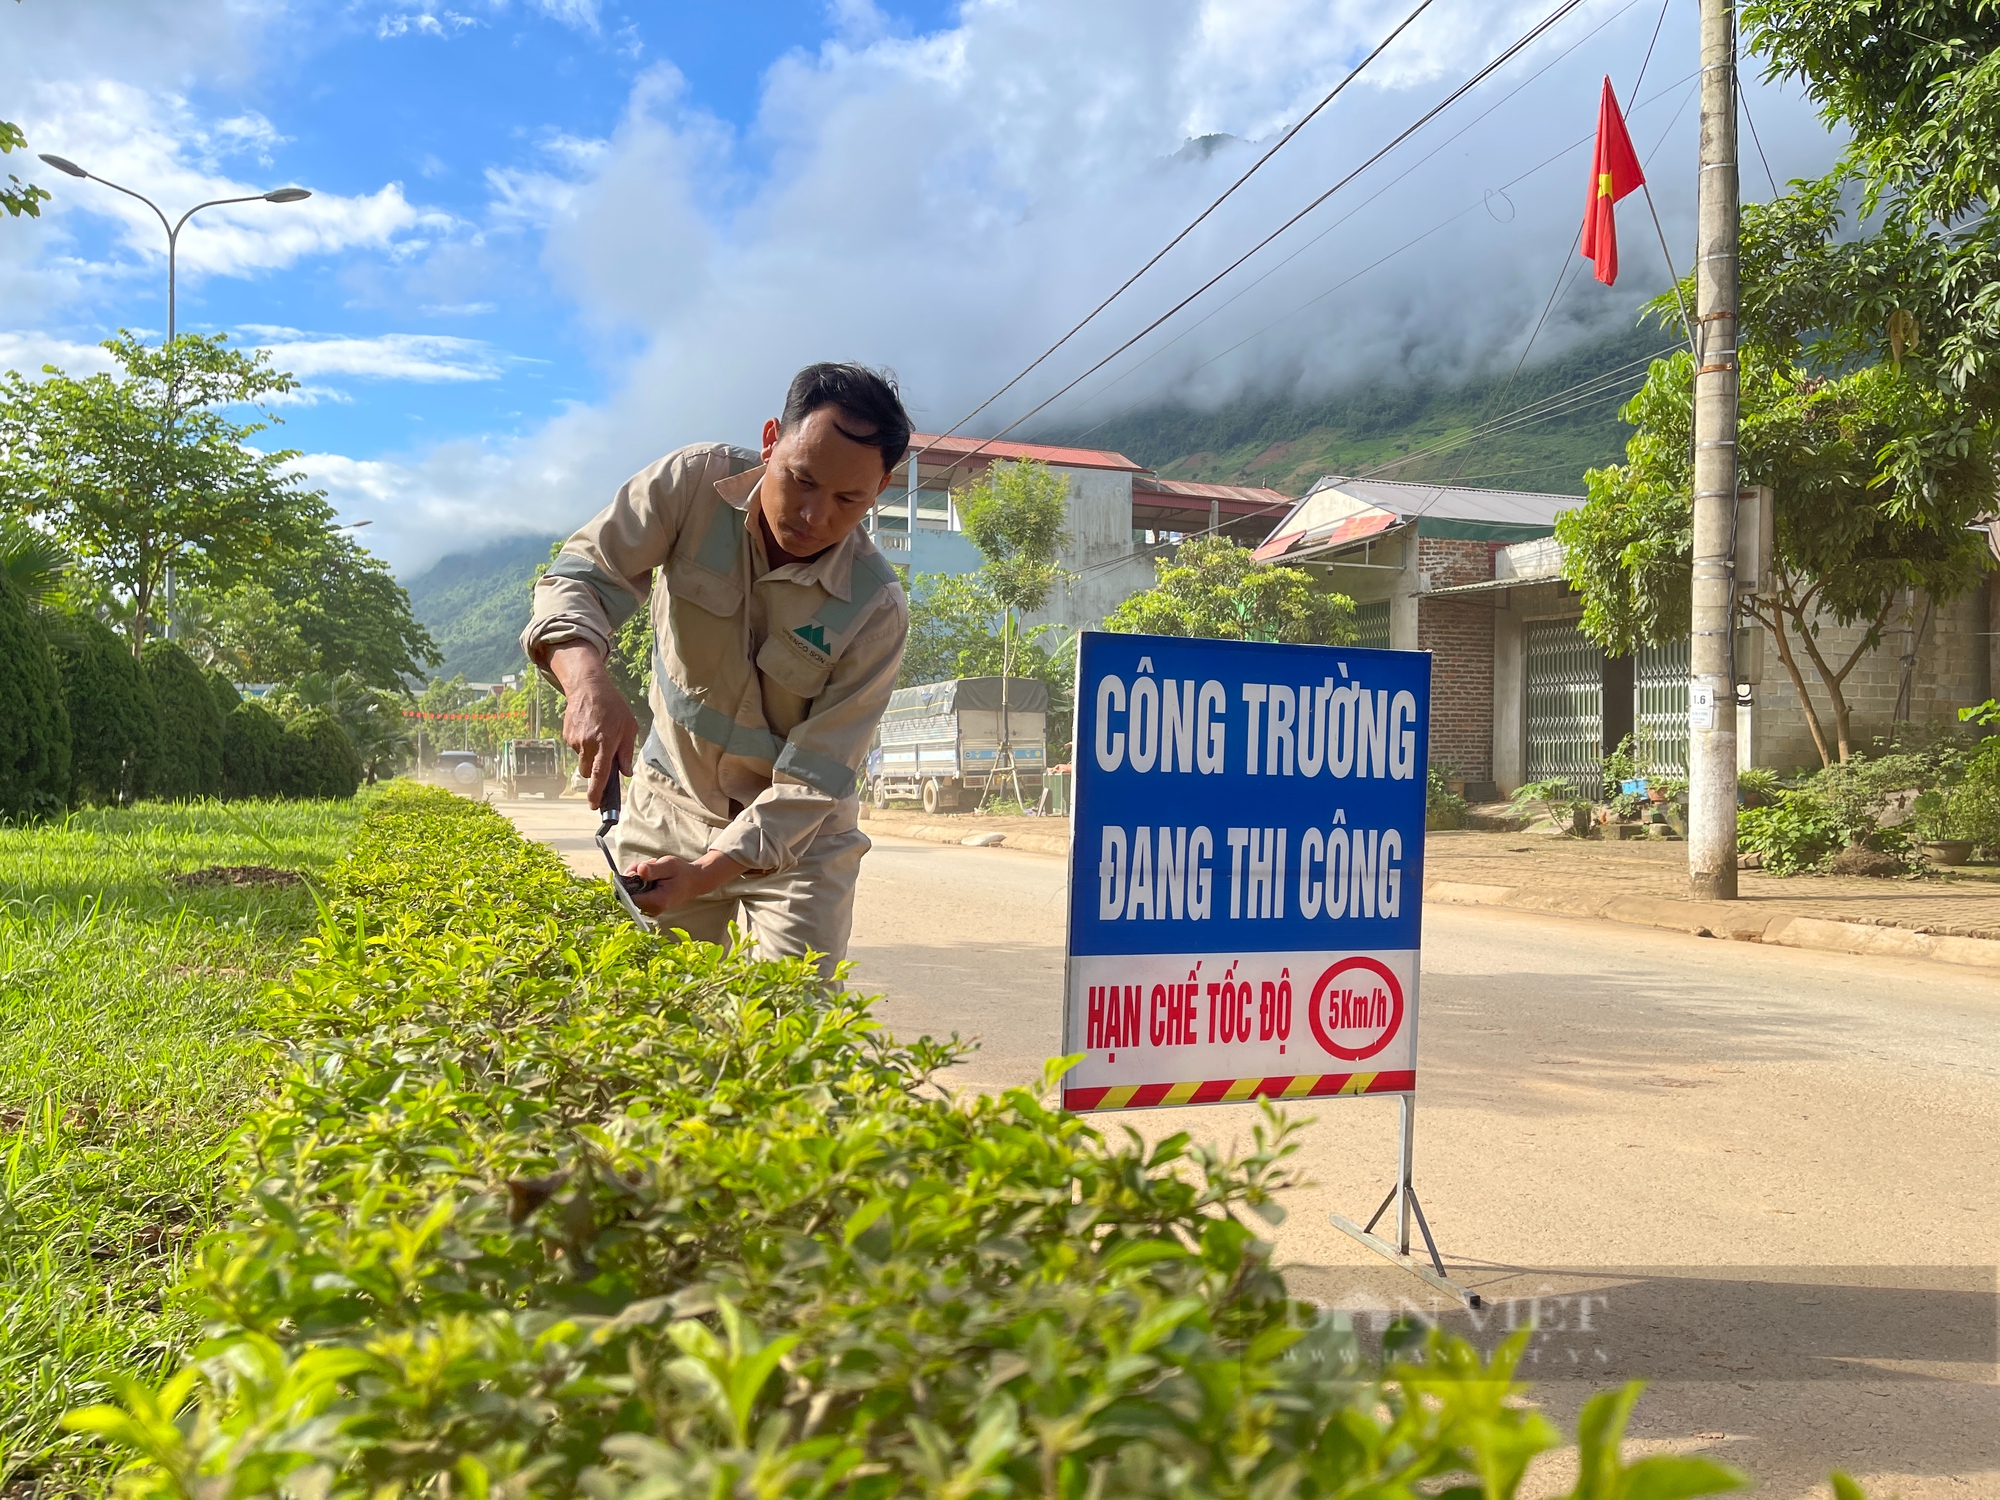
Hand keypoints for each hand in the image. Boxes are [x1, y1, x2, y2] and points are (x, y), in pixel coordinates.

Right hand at [546, 642, 638, 807]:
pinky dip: (583, 744)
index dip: (596, 792)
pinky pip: (575, 748)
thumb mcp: (629, 727)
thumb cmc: (613, 706)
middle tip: (603, 756)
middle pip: (586, 772)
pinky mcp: (566, 735)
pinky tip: (589, 729)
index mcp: (604, 743)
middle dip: (593, 771)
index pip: (599, 774)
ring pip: (581, 760)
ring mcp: (574, 740)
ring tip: (598, 735)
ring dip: (589, 755)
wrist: (588, 687)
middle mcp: (587, 744)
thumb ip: (627, 751)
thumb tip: (625, 772)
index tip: (594, 805)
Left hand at [624, 850, 744, 914]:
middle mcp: (652, 910)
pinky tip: (650, 876)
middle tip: (648, 865)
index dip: (628, 881)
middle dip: (633, 877)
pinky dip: (639, 883)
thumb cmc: (682, 873)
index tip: (638, 868)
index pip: (629, 896)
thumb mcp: (669, 865)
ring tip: (651, 869)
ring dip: (636, 879)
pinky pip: (635, 894)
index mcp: (658, 901)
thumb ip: (654, 869)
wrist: (693, 882)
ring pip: (630, 893)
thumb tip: (639, 870)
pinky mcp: (648, 908)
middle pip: (628, 894)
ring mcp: (650, 910)